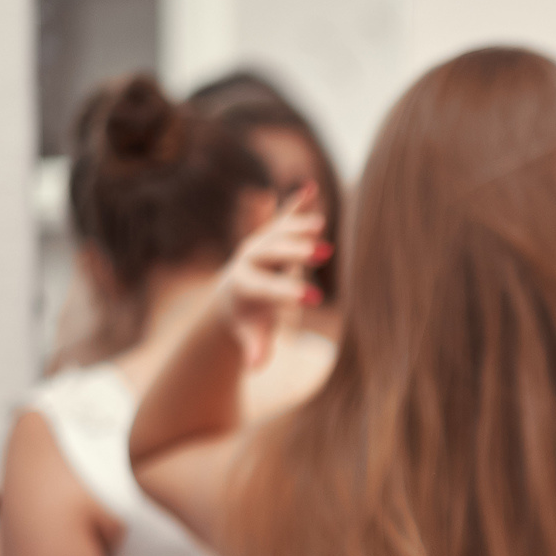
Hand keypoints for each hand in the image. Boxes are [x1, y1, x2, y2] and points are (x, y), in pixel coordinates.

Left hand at [210, 185, 327, 368]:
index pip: (267, 287)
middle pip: (272, 251)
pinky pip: (285, 215)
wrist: (233, 293)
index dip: (289, 292)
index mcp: (243, 283)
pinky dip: (298, 203)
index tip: (315, 298)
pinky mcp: (273, 231)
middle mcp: (250, 257)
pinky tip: (310, 188)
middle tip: (322, 251)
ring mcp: (261, 241)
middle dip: (296, 251)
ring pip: (279, 230)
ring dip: (299, 225)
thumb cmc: (248, 318)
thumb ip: (254, 347)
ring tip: (320, 224)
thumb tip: (255, 366)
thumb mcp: (251, 333)